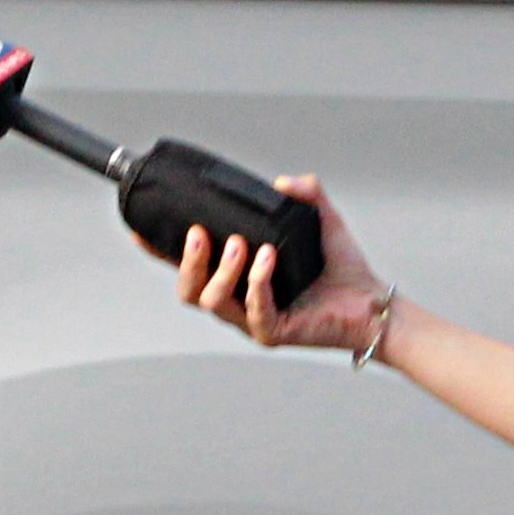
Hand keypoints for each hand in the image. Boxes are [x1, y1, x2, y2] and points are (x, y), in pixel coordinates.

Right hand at [177, 174, 391, 356]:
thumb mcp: (321, 221)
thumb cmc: (342, 270)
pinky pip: (255, 310)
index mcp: (237, 276)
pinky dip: (257, 282)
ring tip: (239, 244)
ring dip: (220, 271)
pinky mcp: (275, 332)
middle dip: (186, 261)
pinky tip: (268, 260)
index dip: (160, 250)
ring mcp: (253, 319)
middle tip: (200, 234)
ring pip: (212, 301)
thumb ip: (305, 195)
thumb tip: (282, 182)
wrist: (372, 304)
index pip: (188, 266)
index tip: (141, 228)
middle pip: (188, 289)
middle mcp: (239, 300)